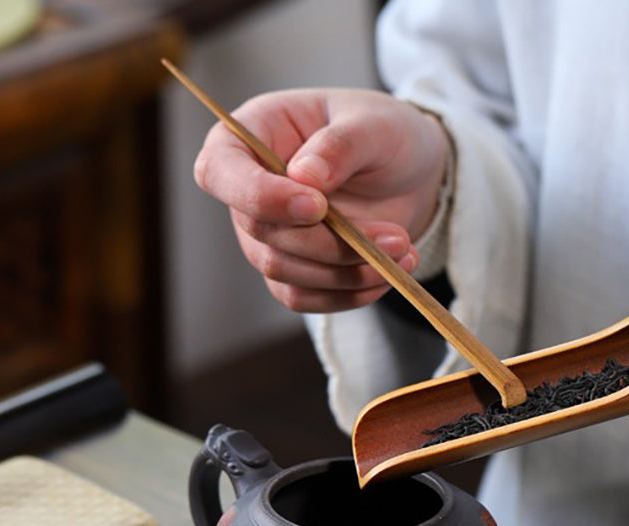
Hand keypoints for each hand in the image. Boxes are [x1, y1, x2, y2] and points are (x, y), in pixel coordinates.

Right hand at [193, 88, 449, 312]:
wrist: (408, 174)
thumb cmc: (381, 134)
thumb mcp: (373, 124)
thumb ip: (339, 145)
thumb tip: (304, 176)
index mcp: (252, 134)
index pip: (220, 172)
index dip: (260, 197)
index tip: (316, 206)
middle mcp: (248, 190)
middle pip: (262, 233)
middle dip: (328, 243)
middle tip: (395, 237)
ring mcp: (266, 236)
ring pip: (284, 272)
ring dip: (346, 272)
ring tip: (403, 251)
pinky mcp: (291, 271)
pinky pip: (305, 298)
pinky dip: (348, 294)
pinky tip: (388, 274)